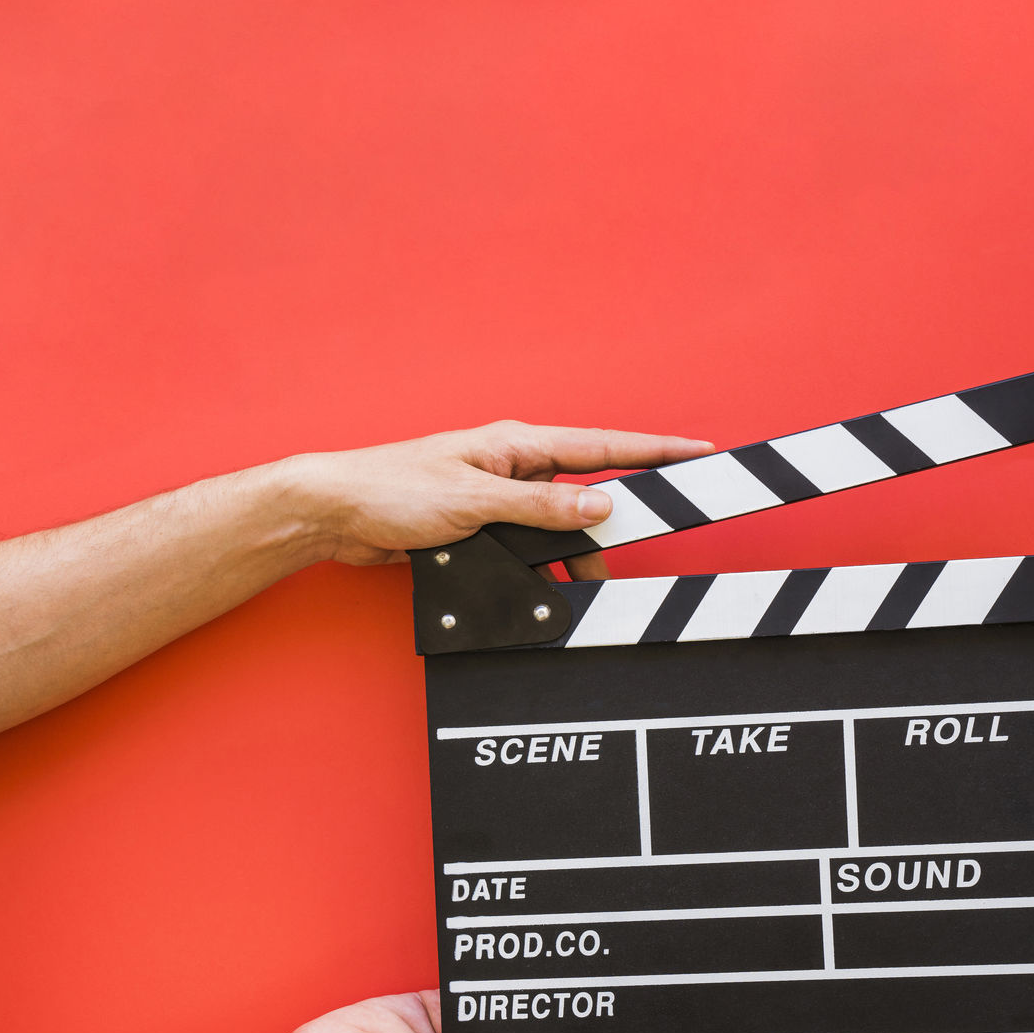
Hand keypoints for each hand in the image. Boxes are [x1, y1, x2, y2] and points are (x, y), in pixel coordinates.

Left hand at [298, 421, 712, 574]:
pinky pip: (526, 545)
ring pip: (557, 529)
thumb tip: (599, 507)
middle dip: (609, 525)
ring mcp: (496, 497)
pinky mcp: (478, 525)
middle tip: (636, 547)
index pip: (602, 445)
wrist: (335, 514)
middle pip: (584, 494)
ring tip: (576, 584)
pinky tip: (539, 587)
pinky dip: (538, 566)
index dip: (655, 448)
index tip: (698, 450)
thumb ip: (540, 508)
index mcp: (517, 445)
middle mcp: (512, 467)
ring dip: (567, 556)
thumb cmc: (392, 489)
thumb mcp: (474, 500)